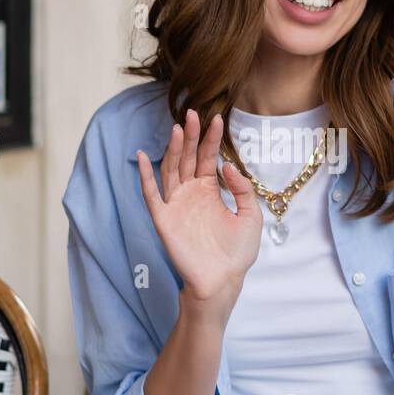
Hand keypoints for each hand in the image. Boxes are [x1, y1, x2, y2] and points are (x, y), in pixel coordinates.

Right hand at [137, 108, 262, 307]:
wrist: (222, 280)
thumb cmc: (236, 252)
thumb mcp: (250, 215)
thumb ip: (242, 188)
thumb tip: (227, 165)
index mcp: (209, 191)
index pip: (207, 158)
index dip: (211, 139)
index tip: (217, 118)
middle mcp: (190, 194)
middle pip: (187, 158)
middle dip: (190, 136)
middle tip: (193, 113)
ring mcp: (176, 205)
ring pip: (171, 170)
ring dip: (173, 149)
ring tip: (177, 129)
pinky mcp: (164, 219)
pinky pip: (151, 194)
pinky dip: (145, 175)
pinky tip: (143, 156)